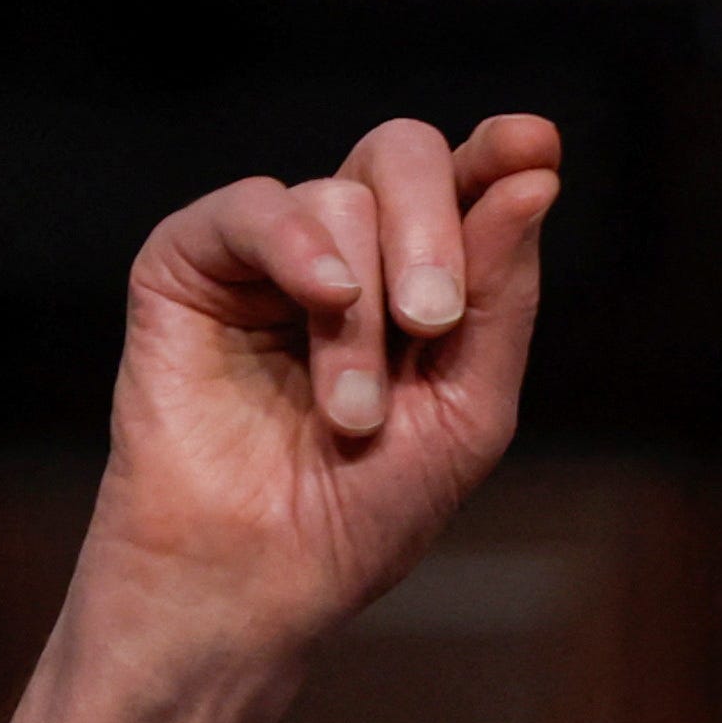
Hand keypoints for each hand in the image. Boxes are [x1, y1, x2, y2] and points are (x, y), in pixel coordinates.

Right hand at [0, 113, 560, 722]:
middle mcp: (348, 252)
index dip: (500, 155)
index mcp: (421, 281)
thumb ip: (502, 294)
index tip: (532, 142)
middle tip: (436, 320)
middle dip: (434, 230)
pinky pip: (252, 207)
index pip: (467, 186)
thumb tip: (534, 169)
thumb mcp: (467, 409)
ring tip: (350, 413)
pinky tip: (324, 298)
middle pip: (401, 157)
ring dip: (362, 315)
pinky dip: (296, 246)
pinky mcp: (188, 263)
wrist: (255, 580)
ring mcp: (268, 254)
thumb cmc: (363, 513)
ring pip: (339, 199)